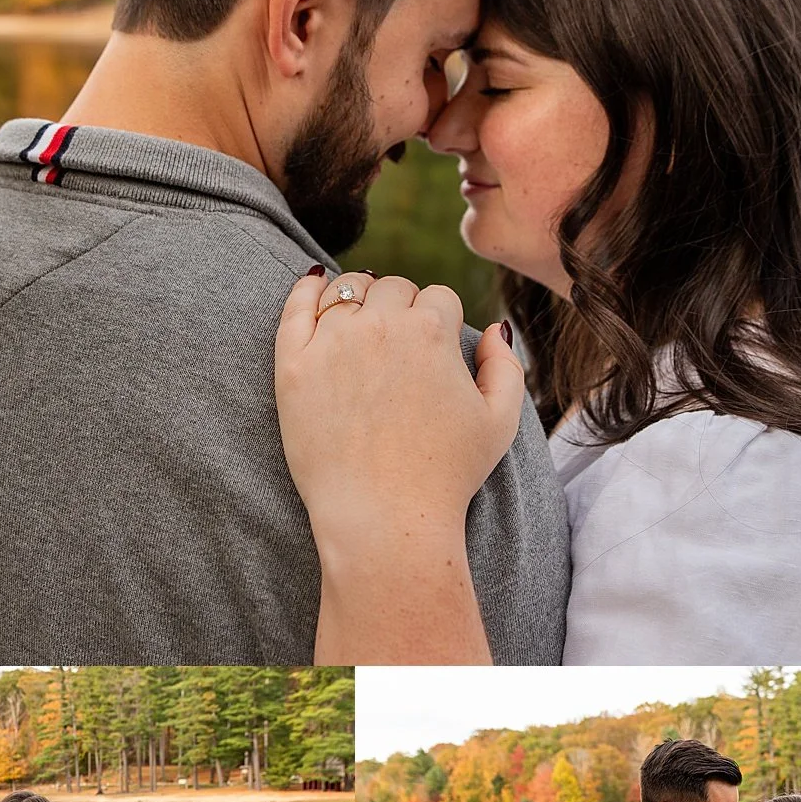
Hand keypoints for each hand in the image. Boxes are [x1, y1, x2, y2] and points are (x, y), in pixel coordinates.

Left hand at [275, 271, 524, 551]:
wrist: (385, 519)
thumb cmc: (446, 476)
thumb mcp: (500, 421)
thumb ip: (505, 364)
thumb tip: (494, 327)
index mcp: (432, 330)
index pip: (438, 298)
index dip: (439, 322)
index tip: (432, 350)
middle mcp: (382, 325)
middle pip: (393, 288)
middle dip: (400, 308)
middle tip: (397, 346)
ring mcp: (333, 342)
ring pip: (346, 289)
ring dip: (358, 298)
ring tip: (360, 323)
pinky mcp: (294, 366)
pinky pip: (295, 308)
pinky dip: (305, 289)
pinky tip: (312, 282)